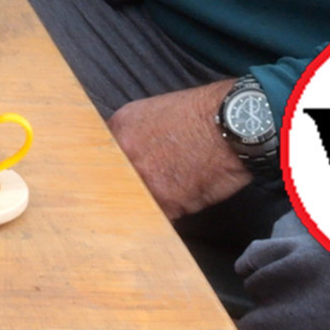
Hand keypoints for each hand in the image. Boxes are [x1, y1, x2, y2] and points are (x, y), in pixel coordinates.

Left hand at [106, 82, 251, 219]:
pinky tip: (174, 208)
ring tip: (156, 202)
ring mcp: (144, 178)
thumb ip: (129, 133)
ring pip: (132, 202)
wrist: (233, 125)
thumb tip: (120, 154)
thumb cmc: (200, 115)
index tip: (105, 180)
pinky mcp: (167, 201)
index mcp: (119, 128)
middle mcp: (125, 153)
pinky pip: (157, 217)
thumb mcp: (151, 112)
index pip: (97, 157)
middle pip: (109, 182)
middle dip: (119, 190)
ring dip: (140, 206)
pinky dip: (164, 218)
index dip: (105, 170)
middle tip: (124, 198)